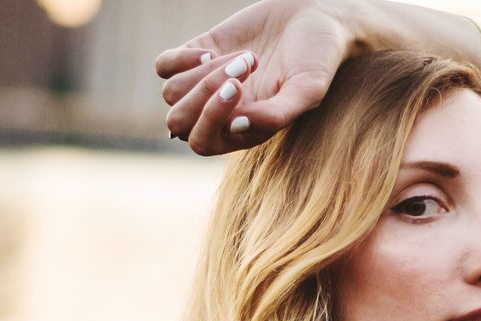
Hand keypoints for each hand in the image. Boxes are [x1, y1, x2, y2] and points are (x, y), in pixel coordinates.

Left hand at [156, 0, 365, 155]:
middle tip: (245, 67)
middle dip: (205, 93)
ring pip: (172, 93)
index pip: (202, 142)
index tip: (240, 86)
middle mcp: (219, 115)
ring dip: (204, 73)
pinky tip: (211, 52)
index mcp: (241, 133)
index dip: (211, 117)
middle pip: (179, 121)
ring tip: (244, 58)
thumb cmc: (316, 60)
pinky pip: (164, 66)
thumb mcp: (306, 90)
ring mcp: (205, 84)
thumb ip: (276, 115)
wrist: (313, 17)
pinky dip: (181, 58)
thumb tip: (235, 126)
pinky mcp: (196, 54)